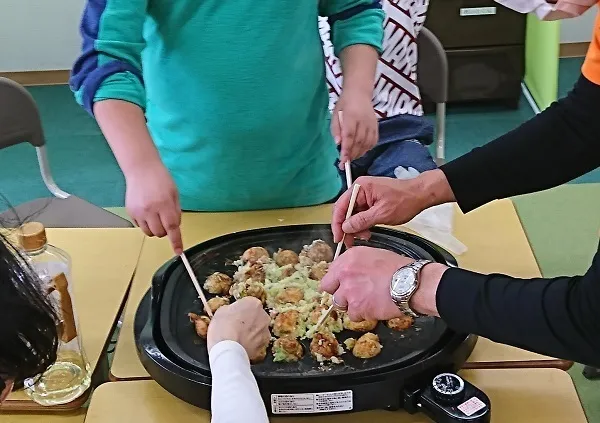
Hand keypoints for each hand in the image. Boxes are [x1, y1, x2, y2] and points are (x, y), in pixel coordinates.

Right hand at [124, 160, 182, 253]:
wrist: (141, 169)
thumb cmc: (161, 179)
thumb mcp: (174, 194)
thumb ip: (176, 211)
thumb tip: (175, 228)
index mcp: (164, 204)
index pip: (172, 228)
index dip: (176, 241)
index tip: (178, 251)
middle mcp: (150, 210)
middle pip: (159, 233)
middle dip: (165, 230)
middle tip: (165, 219)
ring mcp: (139, 211)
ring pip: (149, 232)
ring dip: (155, 228)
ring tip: (155, 215)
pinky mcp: (130, 211)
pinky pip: (140, 226)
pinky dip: (145, 223)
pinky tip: (146, 211)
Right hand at [207, 297, 270, 361]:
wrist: (227, 351)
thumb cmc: (222, 328)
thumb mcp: (221, 311)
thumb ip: (231, 309)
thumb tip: (232, 313)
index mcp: (254, 304)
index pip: (249, 304)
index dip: (240, 310)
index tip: (234, 316)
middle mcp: (264, 316)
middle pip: (256, 316)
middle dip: (248, 321)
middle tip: (236, 327)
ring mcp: (266, 332)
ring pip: (258, 330)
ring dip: (251, 333)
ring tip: (238, 339)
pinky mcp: (264, 346)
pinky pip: (257, 342)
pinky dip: (252, 344)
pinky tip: (241, 346)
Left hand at [320, 246, 412, 320]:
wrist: (410, 283)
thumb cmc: (398, 268)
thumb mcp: (373, 255)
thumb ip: (356, 263)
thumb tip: (349, 270)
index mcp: (348, 258)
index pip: (330, 272)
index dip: (337, 280)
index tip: (342, 284)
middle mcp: (345, 274)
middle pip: (328, 289)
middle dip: (338, 292)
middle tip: (351, 295)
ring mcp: (349, 293)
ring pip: (339, 304)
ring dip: (350, 305)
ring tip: (366, 302)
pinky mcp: (357, 309)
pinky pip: (354, 316)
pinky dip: (362, 315)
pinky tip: (374, 308)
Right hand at [331, 170, 454, 245]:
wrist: (421, 194)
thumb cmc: (405, 200)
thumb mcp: (382, 213)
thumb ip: (362, 221)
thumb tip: (345, 228)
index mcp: (360, 187)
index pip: (341, 206)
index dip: (337, 223)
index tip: (338, 238)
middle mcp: (360, 190)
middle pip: (346, 211)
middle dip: (348, 228)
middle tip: (349, 243)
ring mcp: (365, 196)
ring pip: (353, 215)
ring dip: (356, 228)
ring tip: (365, 237)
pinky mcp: (371, 202)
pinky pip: (361, 215)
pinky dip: (363, 225)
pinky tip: (368, 232)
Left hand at [332, 91, 377, 168]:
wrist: (360, 93)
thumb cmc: (345, 104)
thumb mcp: (335, 114)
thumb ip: (336, 129)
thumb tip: (338, 144)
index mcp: (352, 116)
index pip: (350, 135)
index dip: (346, 149)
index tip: (343, 160)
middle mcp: (364, 121)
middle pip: (359, 142)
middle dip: (351, 154)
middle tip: (344, 163)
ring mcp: (372, 124)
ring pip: (367, 143)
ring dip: (359, 153)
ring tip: (351, 158)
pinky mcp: (377, 127)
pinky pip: (373, 142)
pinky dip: (367, 149)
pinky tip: (360, 151)